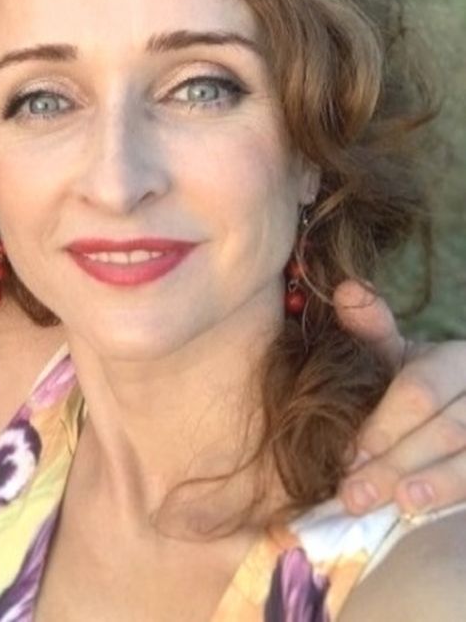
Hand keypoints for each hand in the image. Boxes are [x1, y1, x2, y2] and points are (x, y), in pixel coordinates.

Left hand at [333, 279, 465, 515]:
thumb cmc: (420, 384)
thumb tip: (345, 288)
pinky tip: (426, 511)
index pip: (420, 391)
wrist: (465, 406)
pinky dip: (455, 495)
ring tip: (397, 504)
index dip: (384, 423)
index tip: (349, 452)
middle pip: (445, 429)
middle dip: (395, 463)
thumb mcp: (395, 356)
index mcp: (455, 360)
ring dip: (432, 484)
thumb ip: (371, 329)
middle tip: (353, 493)